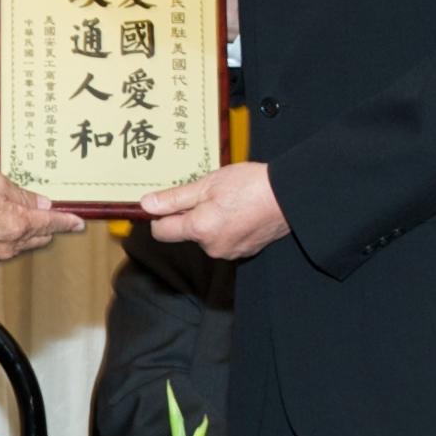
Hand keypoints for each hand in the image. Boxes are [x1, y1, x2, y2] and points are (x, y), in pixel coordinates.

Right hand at [0, 169, 85, 261]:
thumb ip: (24, 196)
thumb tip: (41, 204)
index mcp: (19, 223)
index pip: (52, 224)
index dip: (68, 222)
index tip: (78, 223)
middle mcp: (12, 243)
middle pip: (42, 236)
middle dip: (47, 224)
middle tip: (43, 210)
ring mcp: (0, 252)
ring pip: (27, 243)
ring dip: (30, 231)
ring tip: (15, 212)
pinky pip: (11, 247)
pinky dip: (14, 237)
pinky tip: (2, 223)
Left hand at [141, 162, 287, 258]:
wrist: (288, 196)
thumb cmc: (250, 185)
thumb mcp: (207, 184)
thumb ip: (175, 198)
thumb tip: (147, 205)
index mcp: (199, 229)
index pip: (162, 231)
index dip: (160, 216)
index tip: (166, 202)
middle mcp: (211, 247)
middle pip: (186, 232)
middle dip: (192, 214)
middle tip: (209, 193)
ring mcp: (229, 252)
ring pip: (206, 236)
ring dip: (210, 220)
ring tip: (229, 201)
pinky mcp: (244, 252)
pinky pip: (225, 239)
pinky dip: (227, 227)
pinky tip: (240, 211)